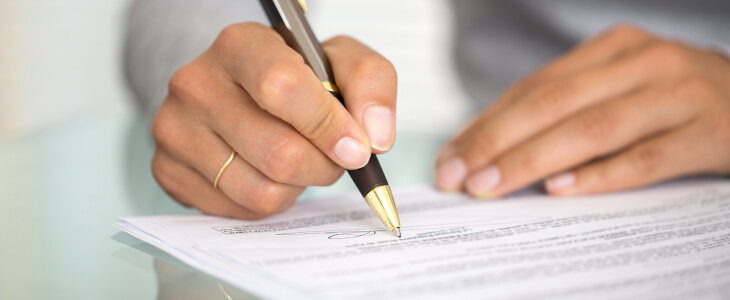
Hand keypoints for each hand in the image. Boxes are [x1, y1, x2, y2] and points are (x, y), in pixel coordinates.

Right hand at [151, 23, 396, 218]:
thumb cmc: (294, 75)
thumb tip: (375, 137)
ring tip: (298, 160)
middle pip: (278, 152)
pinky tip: (267, 172)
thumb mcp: (338, 61)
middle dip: (323, 166)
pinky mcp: (168, 169)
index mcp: (240, 45)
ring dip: (298, 186)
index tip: (356, 148)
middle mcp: (196, 83)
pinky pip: (239, 209)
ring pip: (261, 190)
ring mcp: (174, 129)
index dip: (327, 126)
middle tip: (333, 156)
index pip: (282, 88)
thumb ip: (370, 83)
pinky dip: (269, 200)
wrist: (238, 89)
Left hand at [436, 25, 729, 197]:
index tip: (450, 156)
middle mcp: (643, 63)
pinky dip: (600, 175)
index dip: (486, 123)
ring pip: (593, 129)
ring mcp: (679, 94)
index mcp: (613, 49)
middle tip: (457, 176)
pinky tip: (561, 190)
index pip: (534, 88)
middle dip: (496, 141)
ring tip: (491, 186)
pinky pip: (647, 158)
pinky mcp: (710, 132)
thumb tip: (493, 149)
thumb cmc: (675, 101)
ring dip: (533, 160)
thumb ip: (567, 110)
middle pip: (554, 104)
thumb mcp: (621, 89)